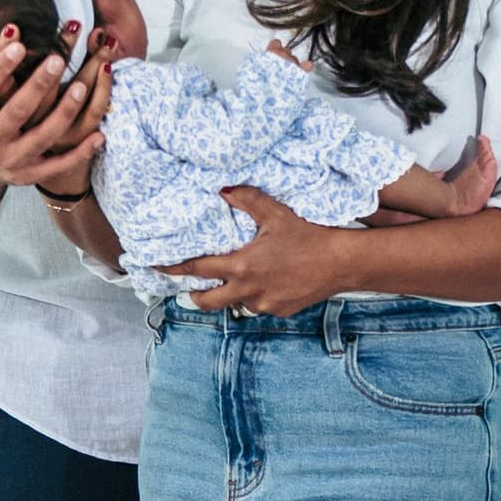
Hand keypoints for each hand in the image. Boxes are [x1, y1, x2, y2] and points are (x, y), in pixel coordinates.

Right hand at [0, 13, 112, 195]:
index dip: (0, 66)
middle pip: (16, 111)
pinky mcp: (29, 175)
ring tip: (81, 86)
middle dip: (38, 85)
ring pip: (41, 137)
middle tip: (59, 58)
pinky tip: (100, 135)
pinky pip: (57, 166)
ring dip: (63, 113)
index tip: (19, 40)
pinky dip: (79, 153)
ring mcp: (11, 159)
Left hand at [156, 188, 345, 314]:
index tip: (158, 268)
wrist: (342, 263)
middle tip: (190, 287)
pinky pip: (259, 306)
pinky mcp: (280, 311)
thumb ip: (247, 200)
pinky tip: (268, 281)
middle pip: (207, 302)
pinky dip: (257, 296)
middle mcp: (248, 290)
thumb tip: (223, 189)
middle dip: (195, 295)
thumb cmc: (310, 236)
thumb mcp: (276, 213)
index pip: (197, 268)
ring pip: (236, 304)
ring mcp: (264, 304)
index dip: (174, 268)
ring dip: (231, 294)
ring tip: (237, 279)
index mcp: (242, 266)